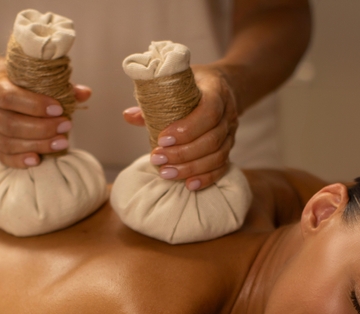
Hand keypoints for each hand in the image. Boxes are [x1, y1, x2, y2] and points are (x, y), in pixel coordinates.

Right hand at [0, 56, 90, 167]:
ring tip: (62, 143)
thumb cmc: (15, 79)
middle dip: (42, 128)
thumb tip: (84, 93)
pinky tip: (38, 160)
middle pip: (10, 124)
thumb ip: (57, 83)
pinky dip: (20, 161)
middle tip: (67, 126)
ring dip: (37, 145)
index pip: (10, 97)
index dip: (35, 105)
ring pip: (8, 143)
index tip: (59, 109)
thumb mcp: (30, 74)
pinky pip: (3, 157)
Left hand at [125, 64, 238, 190]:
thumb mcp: (176, 82)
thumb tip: (129, 116)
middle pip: (211, 139)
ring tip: (166, 173)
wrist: (222, 86)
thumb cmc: (194, 84)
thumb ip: (155, 100)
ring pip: (217, 156)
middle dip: (183, 153)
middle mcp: (228, 114)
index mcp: (215, 91)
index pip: (208, 112)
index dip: (187, 129)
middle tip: (157, 159)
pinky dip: (206, 178)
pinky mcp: (229, 148)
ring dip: (190, 168)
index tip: (162, 138)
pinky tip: (189, 184)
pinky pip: (222, 166)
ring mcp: (231, 133)